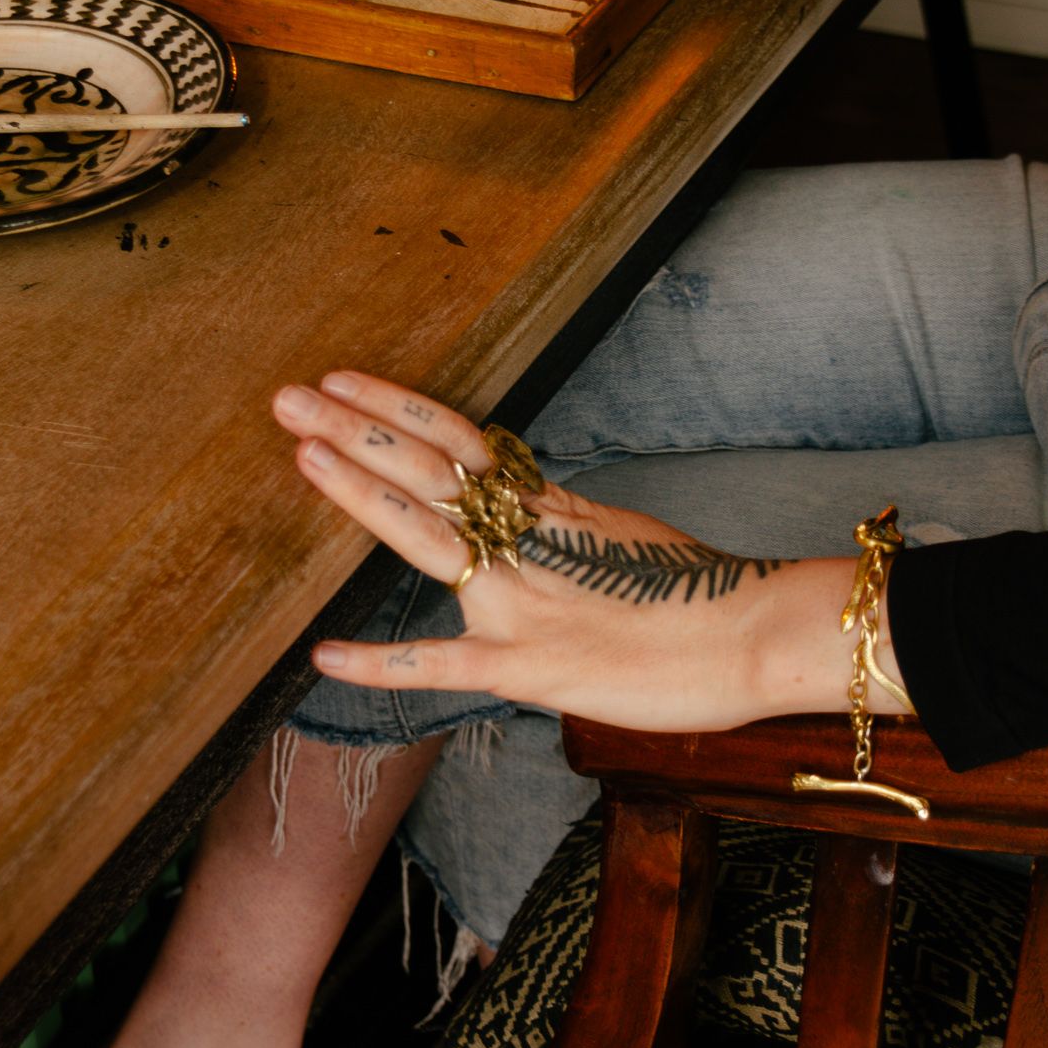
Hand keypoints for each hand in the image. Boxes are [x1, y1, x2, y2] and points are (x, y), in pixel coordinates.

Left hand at [272, 372, 894, 731]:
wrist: (759, 635)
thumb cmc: (705, 595)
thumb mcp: (626, 537)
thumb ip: (567, 527)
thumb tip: (531, 512)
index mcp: (552, 509)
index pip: (461, 442)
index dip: (398, 408)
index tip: (342, 380)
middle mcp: (529, 542)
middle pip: (430, 471)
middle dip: (355, 430)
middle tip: (288, 396)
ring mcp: (525, 601)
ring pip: (429, 537)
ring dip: (360, 494)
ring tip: (300, 457)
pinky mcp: (532, 667)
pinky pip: (442, 665)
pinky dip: (380, 662)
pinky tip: (321, 658)